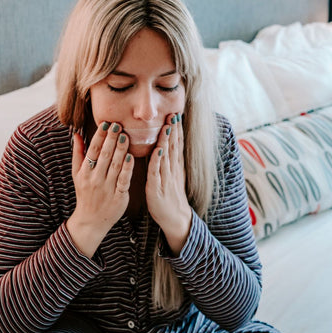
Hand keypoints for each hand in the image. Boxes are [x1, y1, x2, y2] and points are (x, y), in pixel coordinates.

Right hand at [66, 122, 133, 257]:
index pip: (93, 151)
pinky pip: (123, 180)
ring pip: (115, 166)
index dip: (99, 137)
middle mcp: (95, 179)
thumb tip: (77, 134)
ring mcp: (107, 188)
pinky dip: (127, 168)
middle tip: (118, 124)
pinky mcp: (118, 196)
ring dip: (121, 150)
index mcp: (85, 172)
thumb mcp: (77, 174)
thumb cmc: (85, 194)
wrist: (90, 220)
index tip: (106, 123)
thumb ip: (78, 154)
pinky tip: (131, 157)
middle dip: (111, 139)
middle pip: (105, 156)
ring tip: (126, 136)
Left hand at [146, 113, 191, 255]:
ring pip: (166, 156)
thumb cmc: (171, 197)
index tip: (176, 114)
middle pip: (173, 146)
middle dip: (173, 129)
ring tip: (167, 125)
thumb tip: (165, 145)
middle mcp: (172, 170)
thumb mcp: (172, 176)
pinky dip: (157, 160)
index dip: (176, 130)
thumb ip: (169, 161)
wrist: (176, 219)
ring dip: (167, 140)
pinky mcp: (157, 188)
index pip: (176, 145)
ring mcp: (166, 179)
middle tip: (173, 113)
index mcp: (175, 167)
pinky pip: (157, 172)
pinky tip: (158, 150)